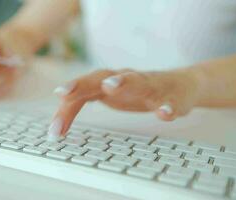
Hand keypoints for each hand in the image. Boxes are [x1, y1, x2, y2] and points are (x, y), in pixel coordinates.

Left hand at [47, 68, 199, 138]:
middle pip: (101, 77)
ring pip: (137, 80)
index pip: (81, 93)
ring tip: (110, 86)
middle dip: (82, 83)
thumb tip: (54, 123)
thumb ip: (81, 102)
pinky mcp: (171, 94)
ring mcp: (149, 84)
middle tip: (63, 91)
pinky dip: (167, 106)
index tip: (54, 131)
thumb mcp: (105, 95)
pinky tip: (164, 114)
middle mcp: (125, 78)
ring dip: (123, 82)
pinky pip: (169, 100)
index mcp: (106, 81)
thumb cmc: (136, 91)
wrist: (180, 84)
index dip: (66, 109)